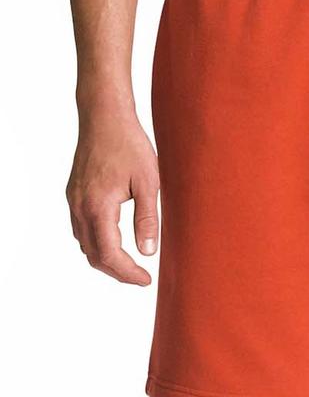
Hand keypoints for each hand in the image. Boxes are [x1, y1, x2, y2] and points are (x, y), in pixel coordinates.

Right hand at [67, 111, 158, 285]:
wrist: (103, 116)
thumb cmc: (128, 144)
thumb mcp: (148, 183)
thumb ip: (148, 220)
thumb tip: (148, 252)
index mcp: (98, 206)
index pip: (109, 254)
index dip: (127, 273)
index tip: (146, 279)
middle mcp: (80, 206)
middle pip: (94, 255)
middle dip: (117, 272)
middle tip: (140, 277)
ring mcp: (73, 201)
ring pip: (85, 244)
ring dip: (105, 259)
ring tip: (130, 264)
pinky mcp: (73, 194)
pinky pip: (80, 230)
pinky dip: (96, 243)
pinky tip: (114, 242)